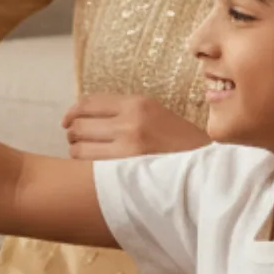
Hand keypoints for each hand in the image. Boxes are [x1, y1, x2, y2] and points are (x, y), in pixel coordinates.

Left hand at [61, 95, 207, 159]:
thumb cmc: (178, 144)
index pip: (88, 103)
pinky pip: (89, 167)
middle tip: (77, 141)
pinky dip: (85, 168)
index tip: (66, 122)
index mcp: (138, 103)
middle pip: (79, 125)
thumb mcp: (155, 114)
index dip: (71, 112)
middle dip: (73, 134)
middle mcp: (131, 122)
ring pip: (78, 148)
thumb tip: (80, 116)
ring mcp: (128, 147)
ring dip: (77, 152)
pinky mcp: (127, 171)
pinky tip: (94, 170)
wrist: (208, 169)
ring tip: (87, 156)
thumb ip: (123, 112)